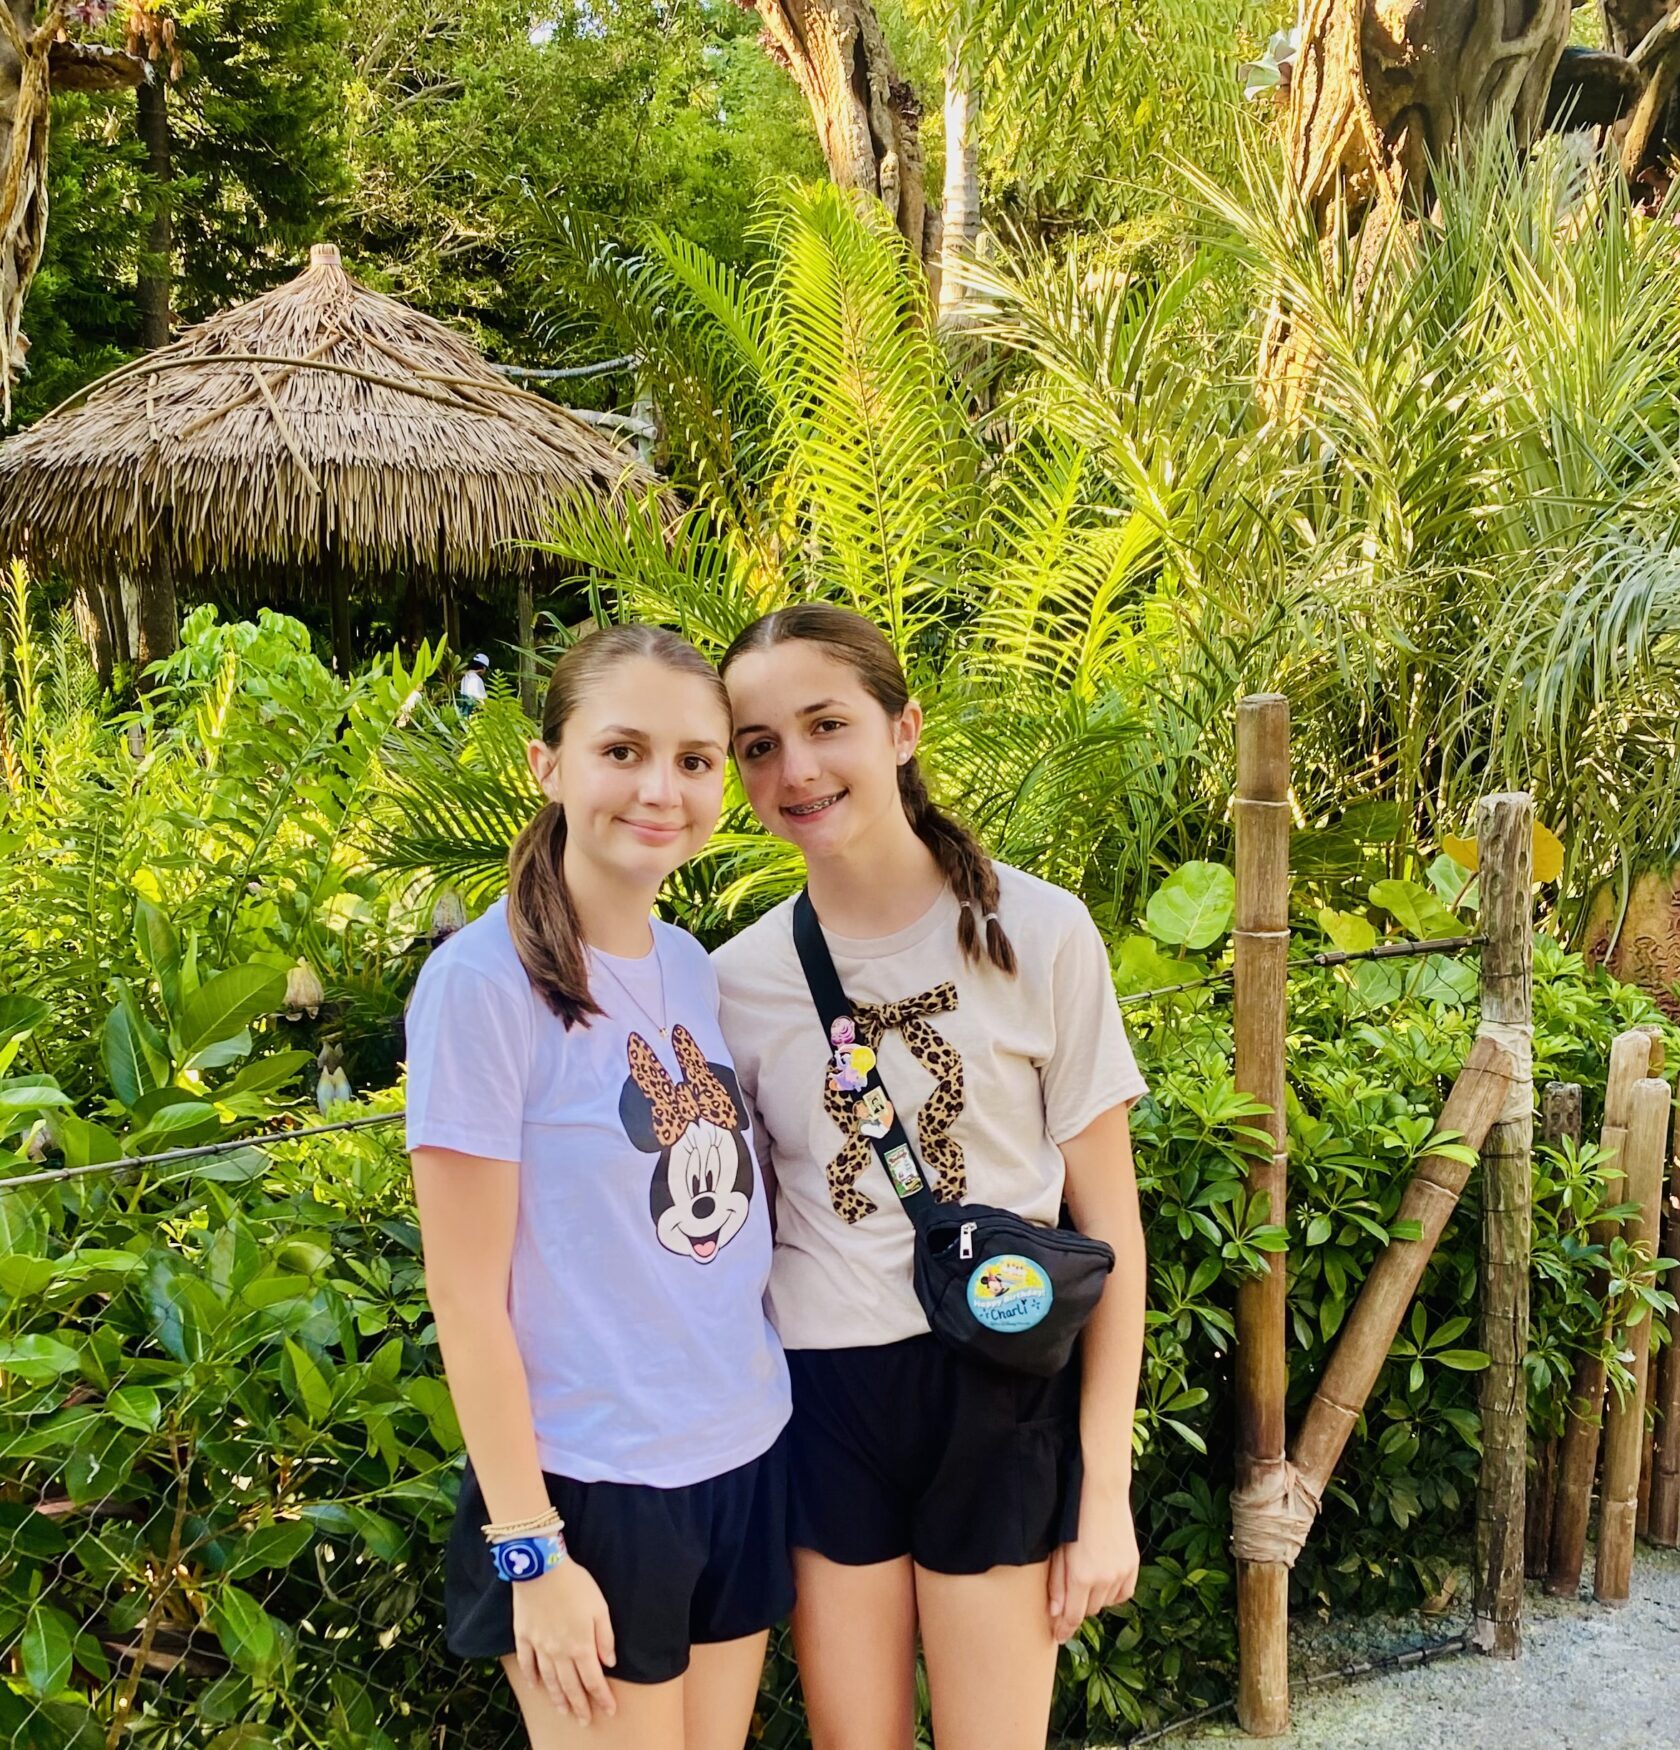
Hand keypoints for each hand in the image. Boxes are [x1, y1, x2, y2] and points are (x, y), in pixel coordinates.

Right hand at [512, 1559, 617, 1720]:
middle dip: (579, 1706)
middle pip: (570, 1686)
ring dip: (557, 1698)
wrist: (541, 1567)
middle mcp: (559, 1652)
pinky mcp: (523, 1636)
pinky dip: (531, 1677)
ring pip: (549, 1680)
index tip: (609, 1710)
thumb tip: (609, 1663)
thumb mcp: (600, 1607)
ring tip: (564, 1711)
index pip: (593, 1680)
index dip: (602, 1697)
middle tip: (585, 1721)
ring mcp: (539, 1646)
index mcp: (580, 1645)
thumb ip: (605, 1637)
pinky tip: (536, 1686)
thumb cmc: (575, 1584)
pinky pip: (527, 1663)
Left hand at [1048, 1477, 1139, 1642]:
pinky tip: (1103, 1579)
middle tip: (1068, 1599)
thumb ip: (1056, 1584)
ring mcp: (1121, 1573)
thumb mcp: (1058, 1550)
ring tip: (1086, 1581)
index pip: (1072, 1616)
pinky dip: (1112, 1592)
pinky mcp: (1133, 1565)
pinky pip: (1123, 1593)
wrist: (1102, 1494)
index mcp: (1081, 1576)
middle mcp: (1103, 1579)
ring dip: (1094, 1599)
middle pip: (1089, 1611)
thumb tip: (1055, 1615)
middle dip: (1077, 1608)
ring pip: (1106, 1603)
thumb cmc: (1072, 1518)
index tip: (1058, 1637)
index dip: (1064, 1629)